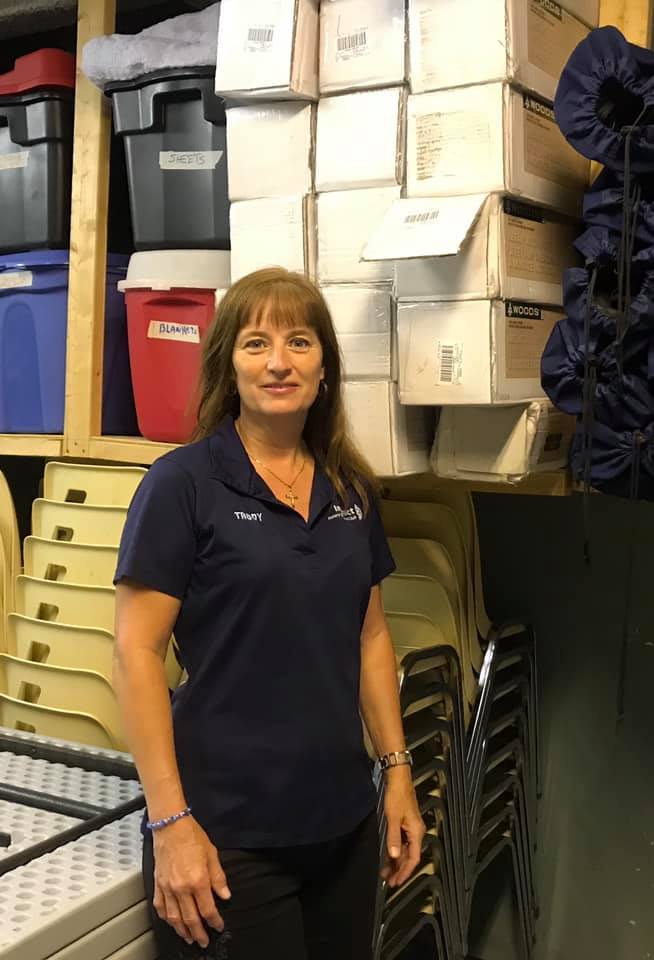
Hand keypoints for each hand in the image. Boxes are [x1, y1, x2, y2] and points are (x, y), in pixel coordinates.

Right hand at [152, 816, 231, 947]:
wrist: (170, 826)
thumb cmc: (192, 836)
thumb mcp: (212, 854)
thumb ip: (219, 878)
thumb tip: (226, 895)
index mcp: (198, 880)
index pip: (208, 909)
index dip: (214, 921)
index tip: (219, 926)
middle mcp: (181, 888)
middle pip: (190, 919)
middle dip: (199, 933)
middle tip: (204, 942)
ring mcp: (167, 888)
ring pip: (174, 918)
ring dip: (182, 931)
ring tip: (189, 939)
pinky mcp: (158, 885)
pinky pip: (161, 908)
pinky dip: (167, 919)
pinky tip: (172, 923)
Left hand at [380, 767, 425, 888]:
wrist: (398, 779)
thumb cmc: (397, 796)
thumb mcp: (393, 818)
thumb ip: (394, 838)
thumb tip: (394, 856)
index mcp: (416, 832)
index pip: (414, 858)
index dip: (405, 872)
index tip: (397, 882)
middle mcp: (416, 832)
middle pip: (410, 856)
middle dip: (400, 870)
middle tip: (389, 881)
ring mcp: (411, 828)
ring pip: (405, 851)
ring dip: (396, 862)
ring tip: (386, 873)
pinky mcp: (405, 824)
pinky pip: (402, 843)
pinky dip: (395, 852)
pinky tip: (388, 858)